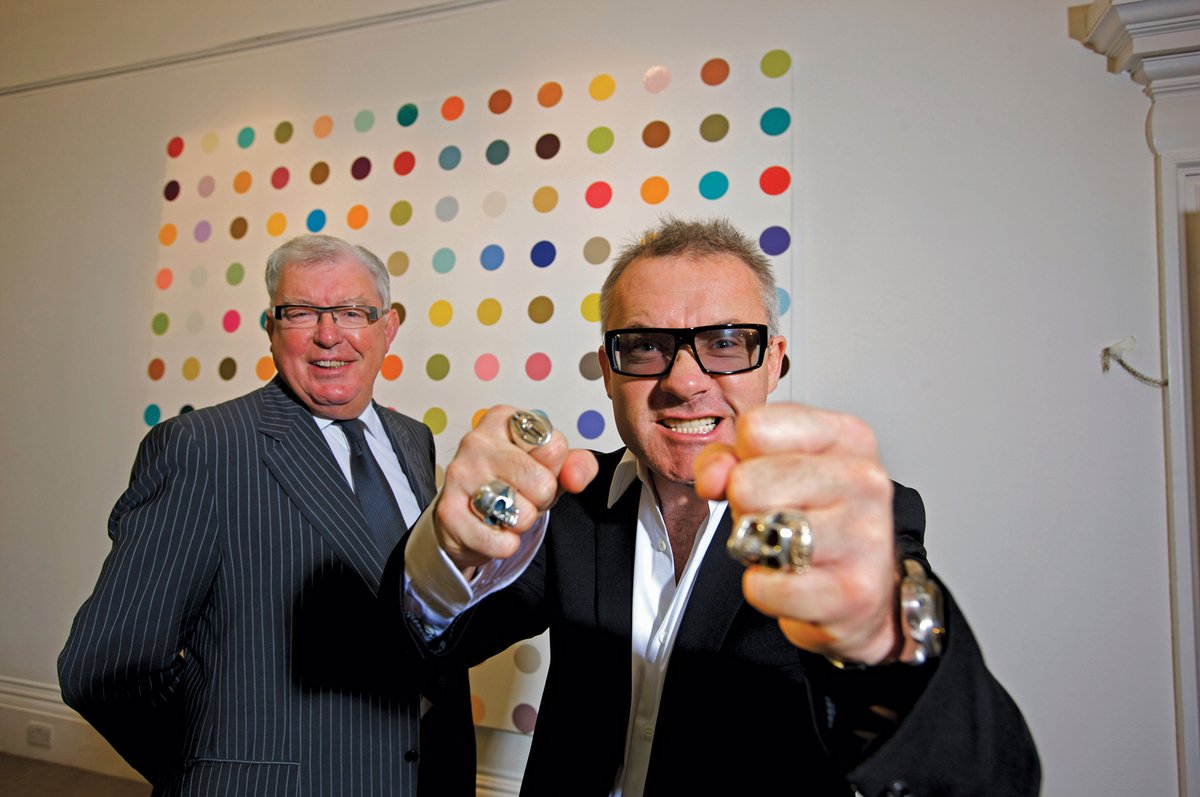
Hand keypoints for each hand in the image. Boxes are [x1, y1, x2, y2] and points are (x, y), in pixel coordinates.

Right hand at [433, 405, 597, 573]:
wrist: (465, 517)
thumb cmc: (509, 484)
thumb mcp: (550, 468)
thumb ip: (576, 465)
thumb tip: (575, 476)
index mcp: (503, 420)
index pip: (555, 446)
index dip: (554, 469)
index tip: (535, 469)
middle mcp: (476, 441)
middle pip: (542, 482)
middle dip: (541, 499)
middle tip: (522, 495)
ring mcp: (460, 475)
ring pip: (522, 514)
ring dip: (522, 523)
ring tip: (506, 511)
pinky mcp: (448, 511)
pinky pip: (500, 541)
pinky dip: (505, 545)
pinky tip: (494, 530)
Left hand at [693, 403, 898, 664]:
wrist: (865, 588)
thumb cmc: (817, 518)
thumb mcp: (773, 468)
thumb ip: (727, 458)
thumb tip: (712, 477)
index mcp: (847, 436)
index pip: (755, 428)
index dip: (741, 459)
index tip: (765, 478)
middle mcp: (864, 479)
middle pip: (747, 481)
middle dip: (746, 508)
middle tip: (777, 521)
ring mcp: (864, 535)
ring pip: (757, 529)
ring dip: (755, 548)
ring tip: (785, 549)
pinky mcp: (853, 591)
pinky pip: (763, 585)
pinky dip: (762, 588)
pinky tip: (792, 580)